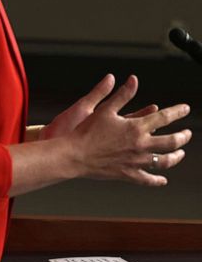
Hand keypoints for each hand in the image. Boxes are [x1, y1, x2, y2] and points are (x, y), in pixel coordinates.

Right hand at [65, 75, 191, 185]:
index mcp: (136, 127)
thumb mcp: (104, 109)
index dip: (178, 112)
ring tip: (180, 154)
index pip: (165, 117)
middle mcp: (140, 145)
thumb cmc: (85, 131)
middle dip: (183, 137)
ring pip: (164, 161)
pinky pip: (148, 179)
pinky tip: (162, 180)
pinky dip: (157, 180)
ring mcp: (136, 161)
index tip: (185, 109)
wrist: (74, 154)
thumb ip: (121, 95)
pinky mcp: (128, 174)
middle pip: (172, 142)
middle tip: (187, 134)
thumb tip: (133, 80)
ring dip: (176, 157)